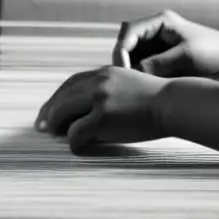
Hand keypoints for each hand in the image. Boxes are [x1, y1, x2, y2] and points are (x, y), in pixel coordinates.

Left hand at [34, 66, 167, 152]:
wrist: (176, 103)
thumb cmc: (162, 100)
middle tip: (42, 127)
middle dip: (49, 112)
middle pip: (63, 96)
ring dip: (55, 126)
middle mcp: (99, 82)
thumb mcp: (133, 85)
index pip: (72, 82)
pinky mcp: (102, 117)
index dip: (58, 97)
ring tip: (55, 136)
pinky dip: (73, 141)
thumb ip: (113, 91)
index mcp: (107, 72)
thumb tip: (94, 110)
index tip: (50, 108)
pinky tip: (78, 146)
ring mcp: (99, 99)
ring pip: (62, 112)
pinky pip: (76, 132)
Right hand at [114, 10, 218, 76]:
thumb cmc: (213, 52)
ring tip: (135, 86)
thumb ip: (158, 63)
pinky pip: (141, 65)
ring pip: (132, 56)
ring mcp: (156, 43)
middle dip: (124, 61)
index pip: (128, 31)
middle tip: (125, 82)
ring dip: (130, 70)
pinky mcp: (160, 57)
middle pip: (126, 44)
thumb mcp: (186, 57)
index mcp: (160, 21)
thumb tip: (133, 73)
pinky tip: (143, 87)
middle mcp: (155, 30)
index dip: (122, 50)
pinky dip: (139, 75)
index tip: (123, 70)